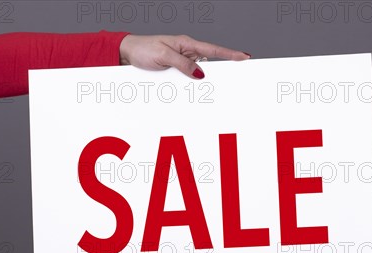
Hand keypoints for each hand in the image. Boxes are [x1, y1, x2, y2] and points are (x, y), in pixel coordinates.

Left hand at [119, 34, 250, 78]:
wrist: (127, 53)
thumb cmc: (143, 49)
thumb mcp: (163, 56)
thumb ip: (182, 64)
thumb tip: (200, 73)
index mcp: (186, 44)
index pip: (212, 49)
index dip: (230, 54)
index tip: (244, 57)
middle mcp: (186, 52)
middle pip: (209, 62)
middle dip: (221, 69)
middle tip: (236, 75)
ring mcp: (181, 61)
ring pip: (198, 72)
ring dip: (202, 81)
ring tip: (212, 89)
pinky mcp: (174, 70)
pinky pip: (187, 77)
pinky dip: (191, 84)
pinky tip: (192, 90)